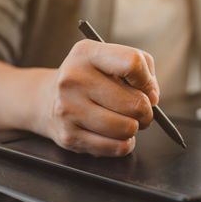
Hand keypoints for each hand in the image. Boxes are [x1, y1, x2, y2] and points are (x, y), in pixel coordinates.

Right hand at [35, 40, 159, 156]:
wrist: (48, 99)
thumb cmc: (91, 78)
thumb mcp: (111, 59)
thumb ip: (141, 69)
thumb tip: (152, 97)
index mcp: (86, 54)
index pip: (132, 63)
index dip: (147, 80)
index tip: (146, 88)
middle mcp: (73, 79)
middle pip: (135, 103)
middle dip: (146, 111)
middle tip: (140, 110)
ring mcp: (69, 109)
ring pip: (127, 128)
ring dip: (135, 127)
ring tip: (127, 120)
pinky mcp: (69, 136)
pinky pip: (116, 147)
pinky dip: (124, 143)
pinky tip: (116, 134)